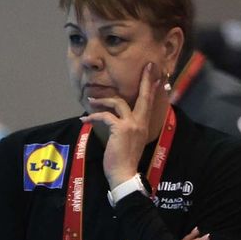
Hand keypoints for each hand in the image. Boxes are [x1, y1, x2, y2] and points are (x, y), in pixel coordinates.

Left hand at [85, 62, 167, 186]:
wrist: (124, 174)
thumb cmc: (125, 160)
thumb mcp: (130, 141)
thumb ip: (128, 128)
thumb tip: (117, 119)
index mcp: (143, 125)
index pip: (149, 102)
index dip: (151, 87)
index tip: (155, 74)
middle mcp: (140, 122)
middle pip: (143, 96)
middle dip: (145, 80)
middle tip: (146, 65)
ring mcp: (131, 125)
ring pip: (119, 103)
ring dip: (103, 100)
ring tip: (91, 100)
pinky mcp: (120, 129)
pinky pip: (105, 116)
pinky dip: (94, 116)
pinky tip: (85, 119)